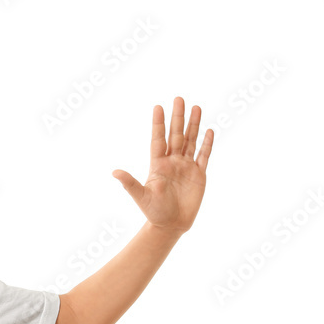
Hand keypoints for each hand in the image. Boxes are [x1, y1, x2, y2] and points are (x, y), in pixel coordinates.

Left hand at [111, 97, 213, 235]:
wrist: (170, 225)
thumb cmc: (153, 212)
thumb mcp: (141, 196)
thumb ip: (130, 183)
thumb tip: (114, 172)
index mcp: (158, 165)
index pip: (158, 139)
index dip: (158, 124)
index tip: (158, 106)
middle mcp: (172, 162)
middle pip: (176, 135)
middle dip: (178, 117)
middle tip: (179, 98)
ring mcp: (186, 167)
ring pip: (191, 141)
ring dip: (194, 125)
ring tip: (196, 107)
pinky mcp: (199, 175)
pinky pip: (204, 156)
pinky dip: (207, 144)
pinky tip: (209, 131)